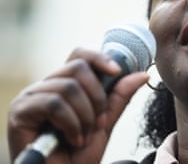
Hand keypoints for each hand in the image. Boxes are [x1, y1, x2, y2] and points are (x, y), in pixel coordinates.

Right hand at [7, 48, 148, 162]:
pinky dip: (71, 123)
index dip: (99, 58)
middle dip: (97, 97)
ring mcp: (31, 97)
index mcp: (64, 85)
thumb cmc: (78, 155)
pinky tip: (72, 139)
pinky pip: (54, 103)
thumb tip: (142, 75)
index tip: (116, 71)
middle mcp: (46, 86)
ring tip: (83, 136)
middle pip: (78, 67)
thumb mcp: (105, 123)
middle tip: (98, 122)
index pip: (80, 56)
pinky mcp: (21, 111)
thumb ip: (119, 98)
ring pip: (68, 87)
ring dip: (85, 116)